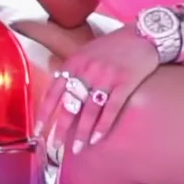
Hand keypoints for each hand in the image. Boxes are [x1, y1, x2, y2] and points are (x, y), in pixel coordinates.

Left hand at [33, 28, 158, 155]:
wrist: (144, 34)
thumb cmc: (115, 46)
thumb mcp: (87, 52)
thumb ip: (74, 70)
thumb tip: (60, 92)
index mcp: (74, 62)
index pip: (54, 92)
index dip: (44, 114)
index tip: (38, 132)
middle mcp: (87, 70)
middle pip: (69, 104)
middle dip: (61, 129)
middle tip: (56, 147)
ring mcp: (106, 76)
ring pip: (89, 111)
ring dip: (82, 132)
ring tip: (77, 149)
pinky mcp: (125, 82)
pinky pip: (111, 109)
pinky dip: (103, 126)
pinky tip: (97, 139)